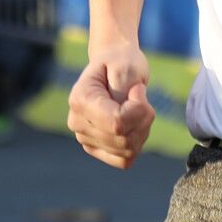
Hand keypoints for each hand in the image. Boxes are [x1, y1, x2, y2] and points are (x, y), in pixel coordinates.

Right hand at [66, 43, 154, 169]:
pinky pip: (124, 159)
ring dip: (142, 129)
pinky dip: (137, 143)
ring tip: (139, 107)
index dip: (138, 109)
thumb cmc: (120, 62)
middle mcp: (77, 123)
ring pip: (126, 150)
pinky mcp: (96, 149)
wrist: (113, 65)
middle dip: (143, 118)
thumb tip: (124, 119)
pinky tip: (135, 124)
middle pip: (123, 139)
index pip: (116, 122)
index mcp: (80, 100)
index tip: (139, 89)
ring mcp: (85, 138)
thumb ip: (125, 90)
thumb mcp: (126, 65)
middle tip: (141, 96)